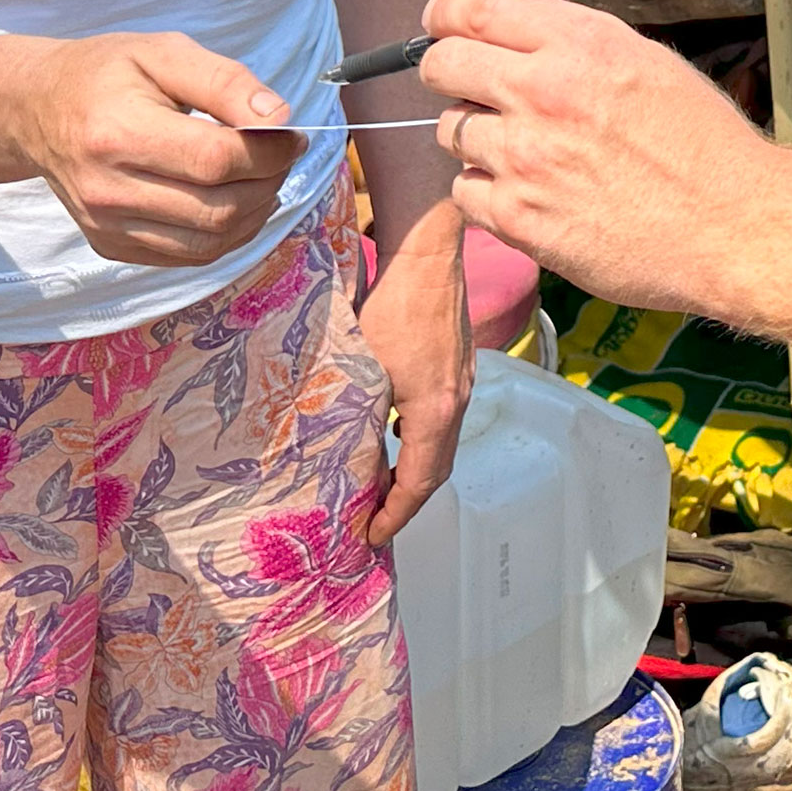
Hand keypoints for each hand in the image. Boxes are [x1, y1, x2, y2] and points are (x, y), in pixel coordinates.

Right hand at [1, 31, 302, 265]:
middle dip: (269, 182)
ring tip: (263, 176)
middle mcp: (106, 190)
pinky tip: (235, 200)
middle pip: (218, 209)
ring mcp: (106, 226)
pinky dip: (226, 233)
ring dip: (255, 213)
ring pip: (209, 243)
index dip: (270, 152)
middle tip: (282, 154)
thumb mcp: (164, 52)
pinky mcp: (111, 246)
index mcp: (117, 134)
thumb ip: (224, 81)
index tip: (292, 134)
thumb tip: (279, 118)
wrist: (37, 110)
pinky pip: (189, 256)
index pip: (216, 161)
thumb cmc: (105, 75)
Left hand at [357, 202, 475, 546]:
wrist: (429, 252)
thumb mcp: (360, 366)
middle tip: (373, 523)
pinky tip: (392, 437)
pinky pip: (442, 420)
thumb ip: (351, 412)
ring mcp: (463, 382)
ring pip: (441, 444)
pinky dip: (420, 442)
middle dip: (405, 502)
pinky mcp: (459, 364)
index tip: (369, 537)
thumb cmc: (392, 303)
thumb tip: (328, 451)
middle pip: (436, 469)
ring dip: (414, 472)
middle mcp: (457, 401)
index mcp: (435, 410)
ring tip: (379, 489)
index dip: (394, 515)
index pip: (418, 482)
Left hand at [420, 0, 774, 312]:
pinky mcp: (516, 217)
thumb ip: (580, 46)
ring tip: (520, 152)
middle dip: (446, 72)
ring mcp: (523, 157)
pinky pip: (463, 192)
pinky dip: (485, 192)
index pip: (476, 10)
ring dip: (474, 137)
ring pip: (449, 131)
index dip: (445, 15)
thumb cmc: (703, 144)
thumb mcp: (650, 64)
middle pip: (442, 66)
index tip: (438, 24)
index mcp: (583, 44)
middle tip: (467, 88)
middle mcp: (544, 91)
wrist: (732, 226)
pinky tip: (525, 194)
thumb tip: (518, 40)